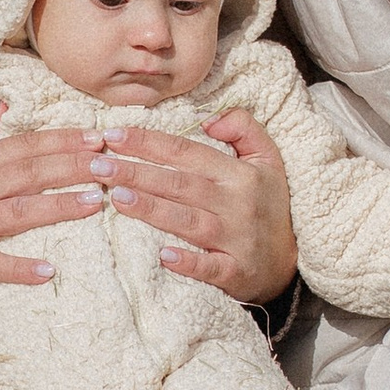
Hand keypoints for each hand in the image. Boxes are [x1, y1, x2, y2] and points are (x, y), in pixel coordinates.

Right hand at [0, 104, 104, 300]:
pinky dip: (21, 268)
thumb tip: (1, 108)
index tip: (96, 135)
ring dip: (59, 206)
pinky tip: (49, 271)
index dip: (60, 140)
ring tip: (96, 203)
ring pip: (20, 211)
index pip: (22, 147)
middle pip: (29, 173)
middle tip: (110, 163)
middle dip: (71, 165)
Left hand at [84, 110, 296, 304]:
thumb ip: (243, 128)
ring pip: (187, 221)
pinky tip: (163, 256)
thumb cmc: (269, 205)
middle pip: (179, 184)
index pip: (186, 152)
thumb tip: (210, 118)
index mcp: (238, 174)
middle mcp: (235, 204)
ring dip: (152, 209)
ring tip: (117, 198)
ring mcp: (236, 240)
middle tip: (98, 165)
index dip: (149, 142)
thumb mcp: (267, 159)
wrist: (291, 261)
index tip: (113, 135)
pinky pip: (209, 268)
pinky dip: (188, 263)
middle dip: (136, 173)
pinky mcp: (236, 272)